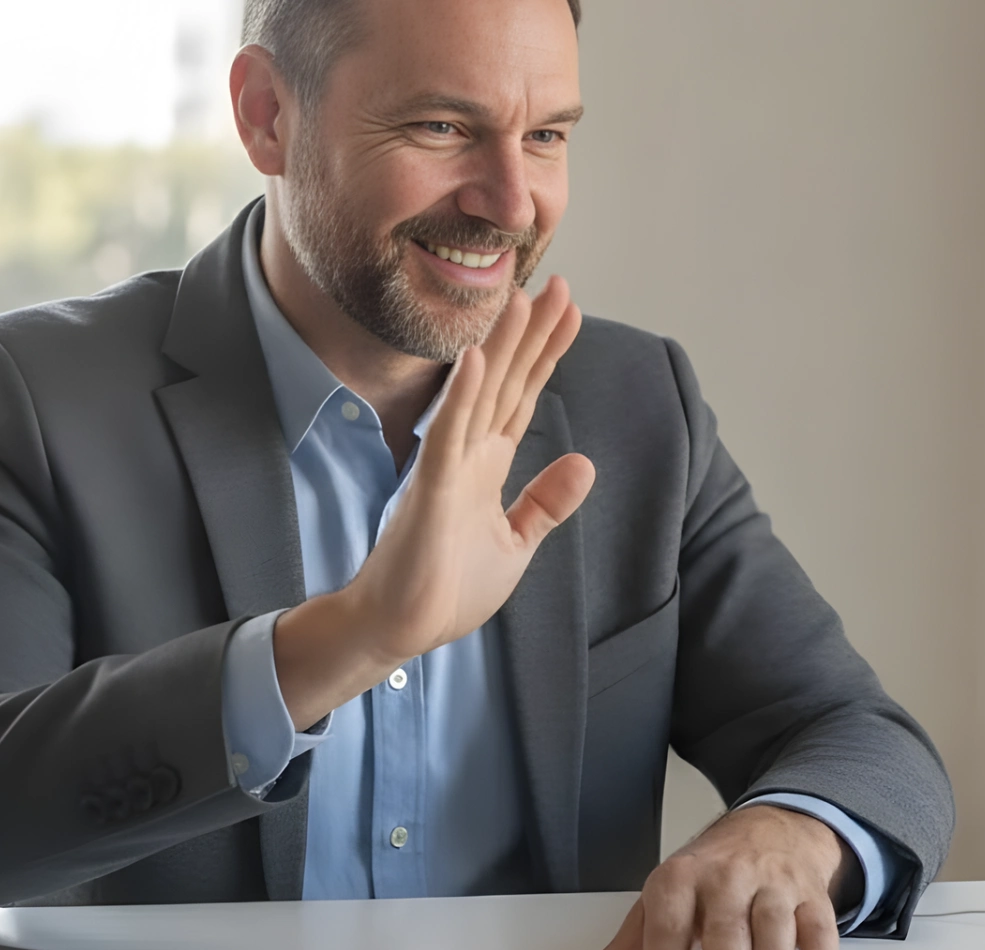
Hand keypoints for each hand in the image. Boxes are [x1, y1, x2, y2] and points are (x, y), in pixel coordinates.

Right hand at [272, 278, 591, 727]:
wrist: (400, 629)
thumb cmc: (447, 588)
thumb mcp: (514, 543)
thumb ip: (545, 503)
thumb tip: (585, 463)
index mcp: (487, 465)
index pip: (523, 396)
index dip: (546, 354)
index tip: (571, 312)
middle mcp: (468, 455)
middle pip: (506, 382)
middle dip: (533, 335)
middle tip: (559, 284)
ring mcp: (447, 468)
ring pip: (478, 395)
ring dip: (499, 348)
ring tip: (523, 299)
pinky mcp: (429, 492)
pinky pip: (446, 438)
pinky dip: (461, 399)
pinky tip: (473, 361)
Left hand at [563, 805, 860, 949]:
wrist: (771, 828)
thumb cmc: (710, 877)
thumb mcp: (660, 905)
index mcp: (680, 879)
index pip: (668, 924)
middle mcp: (727, 877)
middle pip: (727, 925)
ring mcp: (773, 884)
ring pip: (776, 925)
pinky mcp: (812, 895)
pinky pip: (819, 927)